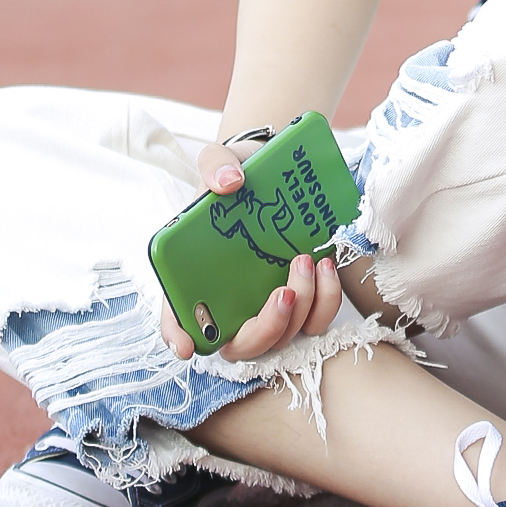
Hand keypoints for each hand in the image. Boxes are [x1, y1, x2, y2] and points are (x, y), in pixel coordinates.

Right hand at [158, 137, 344, 363]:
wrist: (276, 167)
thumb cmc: (239, 174)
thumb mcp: (220, 160)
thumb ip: (215, 166)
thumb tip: (228, 183)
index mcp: (199, 274)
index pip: (179, 316)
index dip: (178, 336)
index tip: (187, 346)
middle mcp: (232, 300)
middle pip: (241, 344)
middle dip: (266, 328)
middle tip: (284, 293)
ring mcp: (268, 303)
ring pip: (283, 337)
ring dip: (301, 310)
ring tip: (308, 261)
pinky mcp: (303, 299)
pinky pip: (317, 319)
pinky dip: (325, 300)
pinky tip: (326, 265)